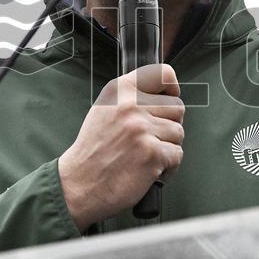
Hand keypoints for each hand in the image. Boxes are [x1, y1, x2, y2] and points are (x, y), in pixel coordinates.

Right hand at [58, 63, 184, 229]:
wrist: (79, 184)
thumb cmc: (94, 150)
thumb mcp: (104, 109)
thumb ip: (131, 97)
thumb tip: (165, 94)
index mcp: (119, 91)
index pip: (163, 74)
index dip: (172, 89)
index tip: (169, 99)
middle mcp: (131, 106)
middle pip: (177, 107)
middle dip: (169, 125)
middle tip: (151, 139)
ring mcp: (141, 129)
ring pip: (179, 132)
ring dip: (168, 147)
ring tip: (145, 155)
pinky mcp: (152, 153)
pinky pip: (177, 154)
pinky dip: (168, 166)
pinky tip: (149, 170)